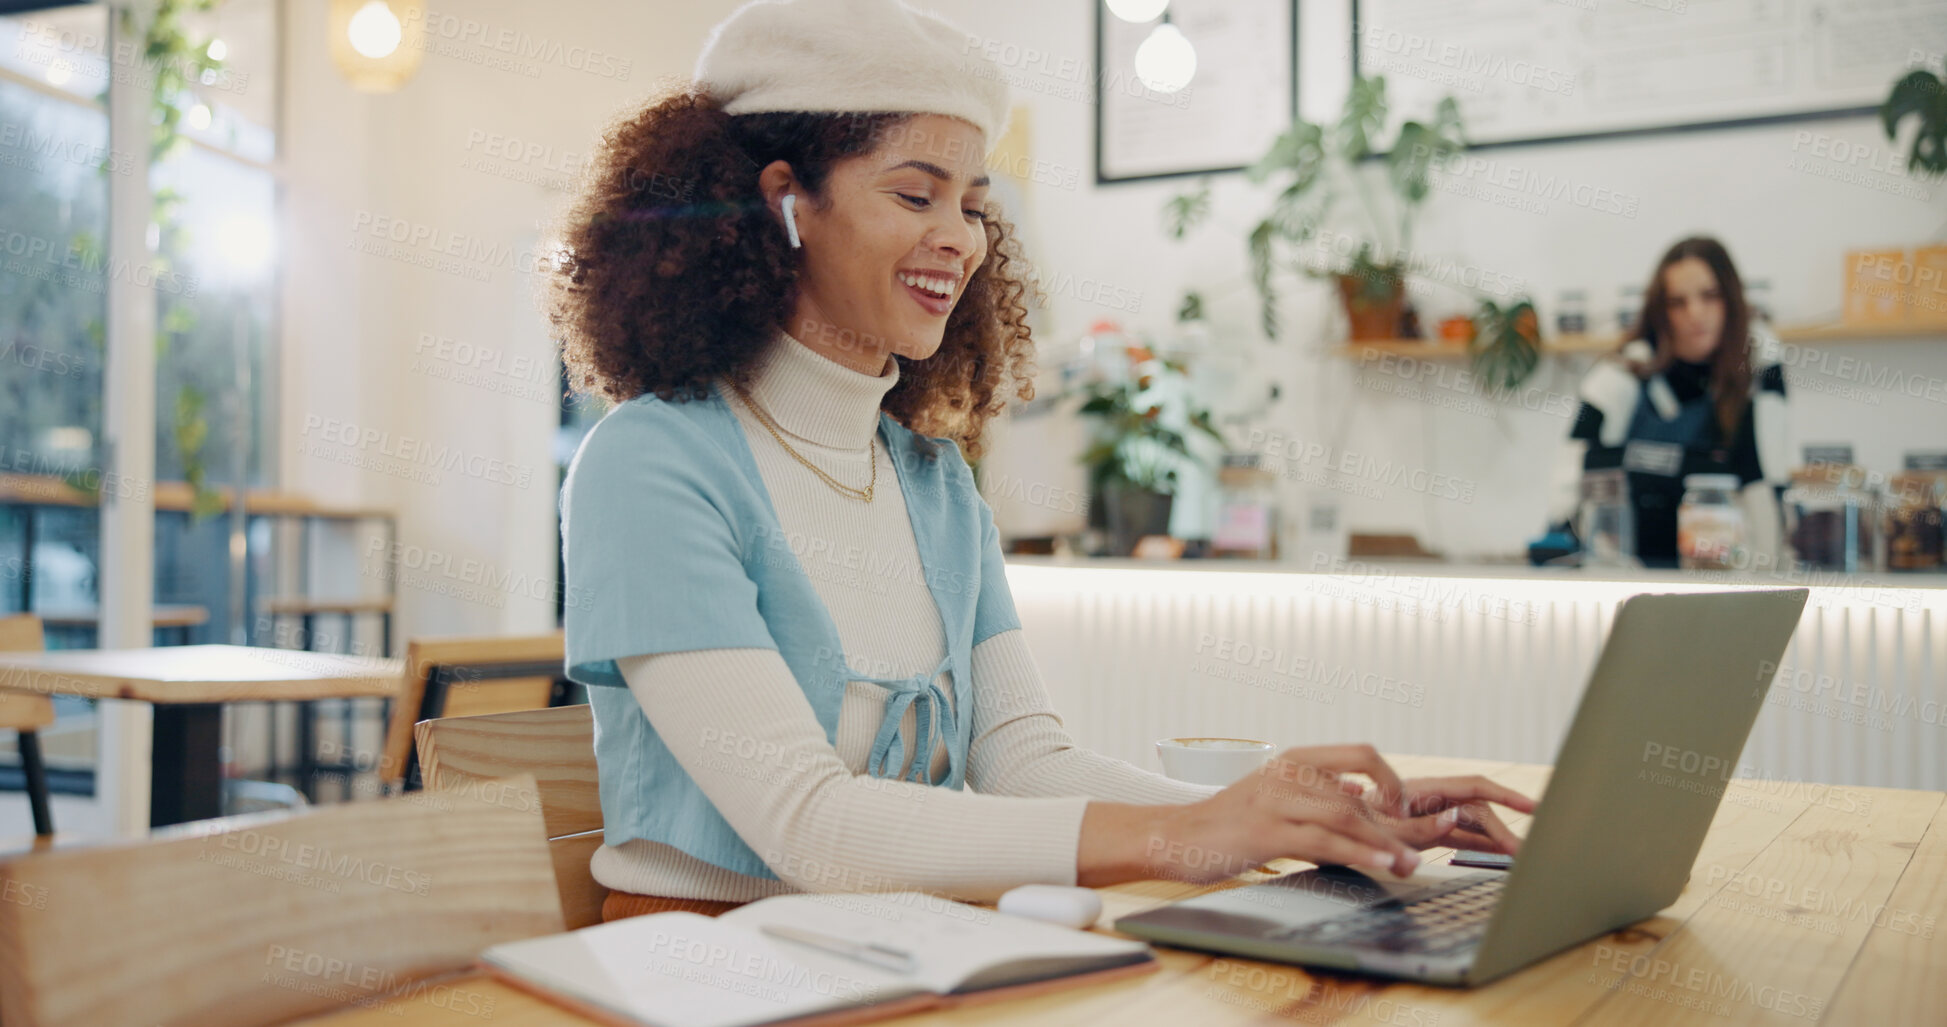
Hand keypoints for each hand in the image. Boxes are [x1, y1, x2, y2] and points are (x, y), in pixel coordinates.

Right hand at [1136, 745, 1423, 882]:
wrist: (1177, 836)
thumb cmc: (1229, 821)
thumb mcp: (1276, 796)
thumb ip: (1318, 795)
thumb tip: (1362, 797)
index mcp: (1294, 760)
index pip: (1362, 754)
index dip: (1392, 781)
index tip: (1403, 810)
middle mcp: (1288, 773)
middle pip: (1361, 795)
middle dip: (1398, 825)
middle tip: (1423, 849)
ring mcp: (1275, 800)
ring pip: (1347, 816)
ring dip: (1385, 844)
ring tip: (1408, 864)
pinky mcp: (1266, 831)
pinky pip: (1324, 841)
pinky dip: (1358, 854)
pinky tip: (1380, 864)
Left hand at [1332, 775, 1538, 854]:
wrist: (1312, 826)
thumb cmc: (1338, 820)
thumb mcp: (1376, 828)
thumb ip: (1417, 826)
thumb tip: (1456, 818)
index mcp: (1419, 791)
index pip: (1473, 788)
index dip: (1506, 795)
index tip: (1533, 807)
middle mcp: (1425, 800)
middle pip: (1475, 810)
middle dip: (1503, 828)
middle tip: (1527, 854)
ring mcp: (1421, 816)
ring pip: (1467, 824)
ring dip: (1492, 839)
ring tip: (1518, 857)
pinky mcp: (1415, 832)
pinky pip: (1453, 837)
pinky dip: (1475, 845)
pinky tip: (1494, 855)